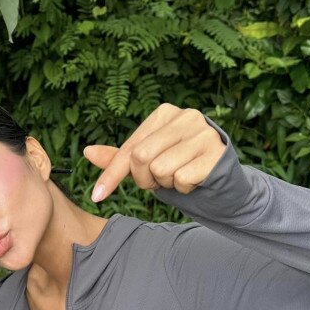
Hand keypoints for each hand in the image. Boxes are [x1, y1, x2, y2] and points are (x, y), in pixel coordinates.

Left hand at [83, 104, 225, 202]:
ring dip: (166, 184)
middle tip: (159, 180)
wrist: (221, 177)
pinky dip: (183, 188)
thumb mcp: (148, 161)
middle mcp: (185, 117)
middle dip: (144, 179)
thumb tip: (88, 152)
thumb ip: (121, 159)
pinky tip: (194, 180)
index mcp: (164, 114)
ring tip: (179, 176)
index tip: (96, 196)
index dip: (112, 174)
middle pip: (141, 157)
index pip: (130, 147)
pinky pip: (182, 179)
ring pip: (161, 169)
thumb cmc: (180, 166)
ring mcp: (202, 133)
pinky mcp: (216, 152)